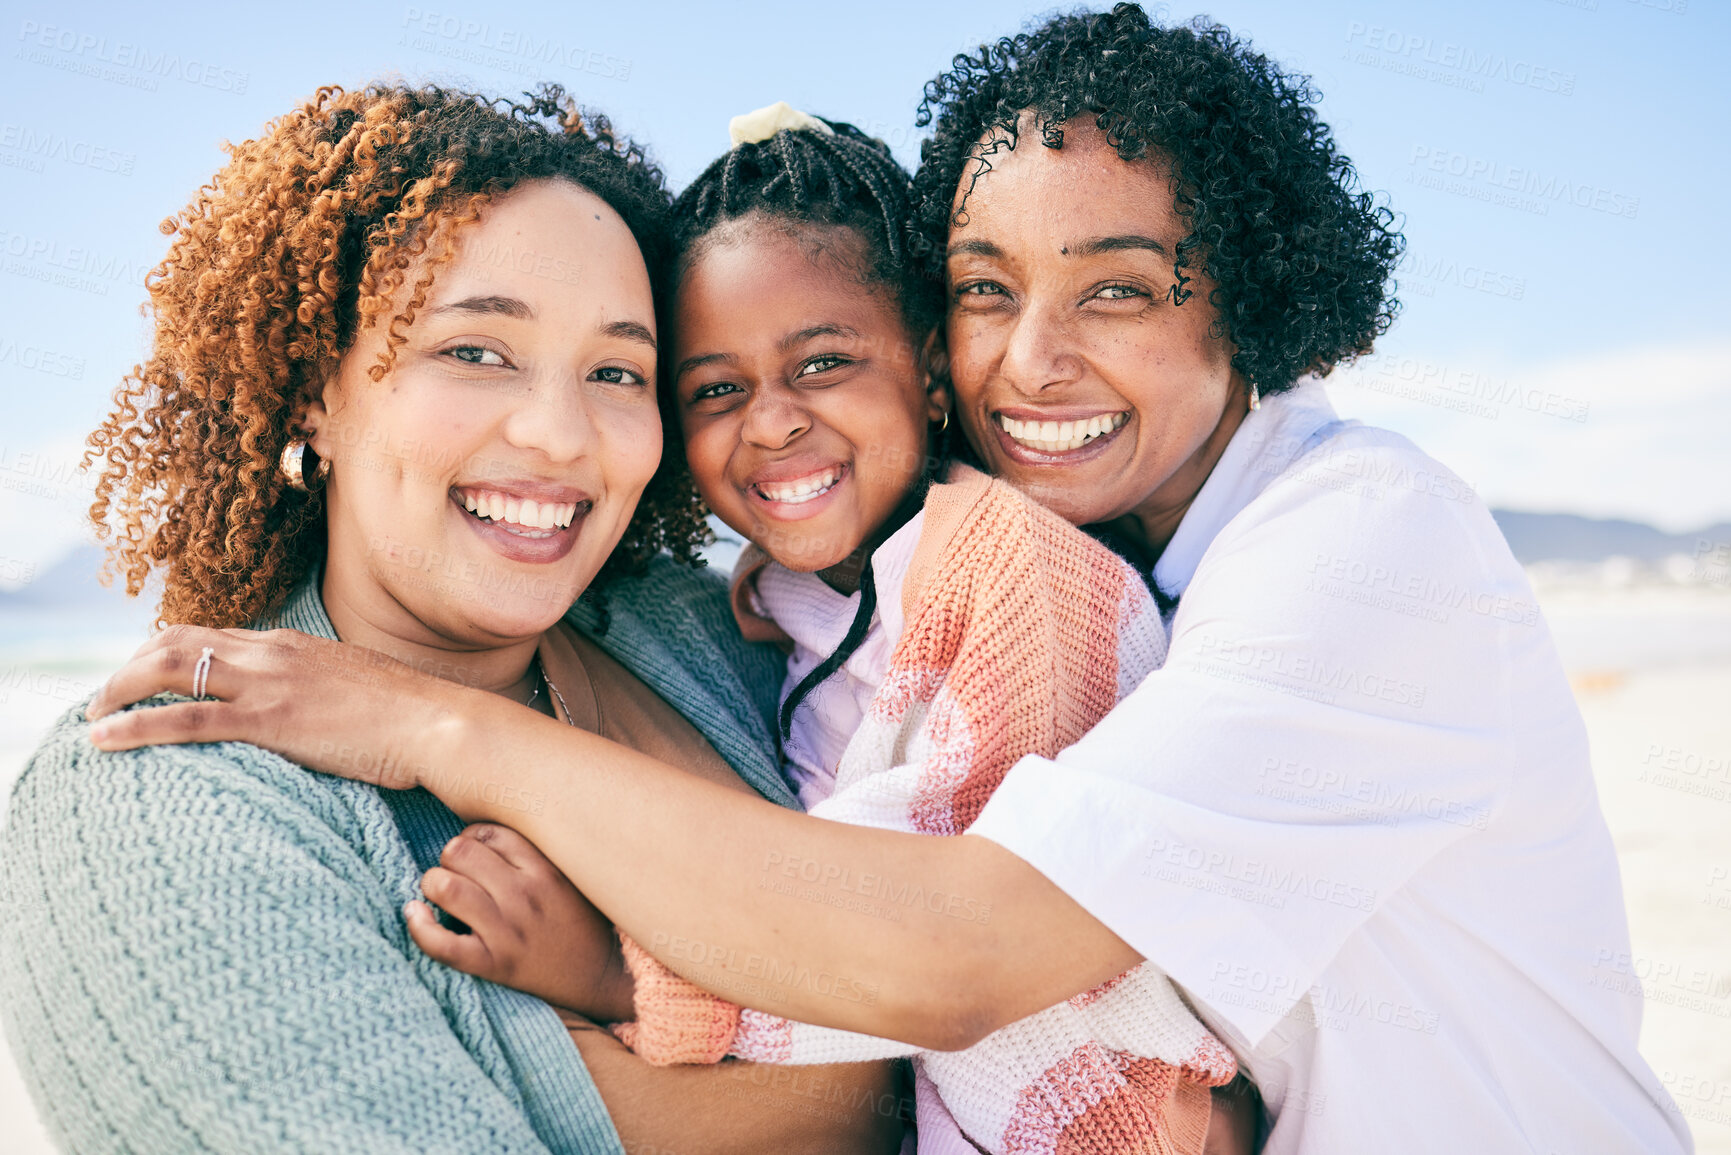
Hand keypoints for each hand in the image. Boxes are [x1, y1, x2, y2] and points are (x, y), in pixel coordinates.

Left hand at [84, 624, 460, 789]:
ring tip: (90, 720)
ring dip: (117, 691)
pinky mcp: (271, 720)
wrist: (442, 723)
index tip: (139, 680)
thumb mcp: (359, 693)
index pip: (208, 635)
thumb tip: (313, 715)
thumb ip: (324, 694)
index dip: (161, 653)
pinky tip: (102, 740)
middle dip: (128, 669)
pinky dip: (135, 726)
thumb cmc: (413, 720)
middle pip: (175, 643)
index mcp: (292, 646)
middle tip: (103, 702)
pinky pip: (186, 718)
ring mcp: (270, 683)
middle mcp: (273, 653)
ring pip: (169, 669)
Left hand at [407, 823, 635, 1022]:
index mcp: (546, 868)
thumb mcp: (572, 876)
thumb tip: (485, 837)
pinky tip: (416, 914)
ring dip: (432, 884)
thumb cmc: (583, 923)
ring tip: (438, 892)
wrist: (603, 977)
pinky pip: (442, 943)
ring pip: (445, 887)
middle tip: (456, 874)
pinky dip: (419, 926)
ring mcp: (508, 931)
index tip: (475, 856)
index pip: (489, 832)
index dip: (472, 839)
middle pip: (460, 852)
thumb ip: (536, 854)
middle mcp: (525, 895)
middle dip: (448, 858)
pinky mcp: (494, 965)